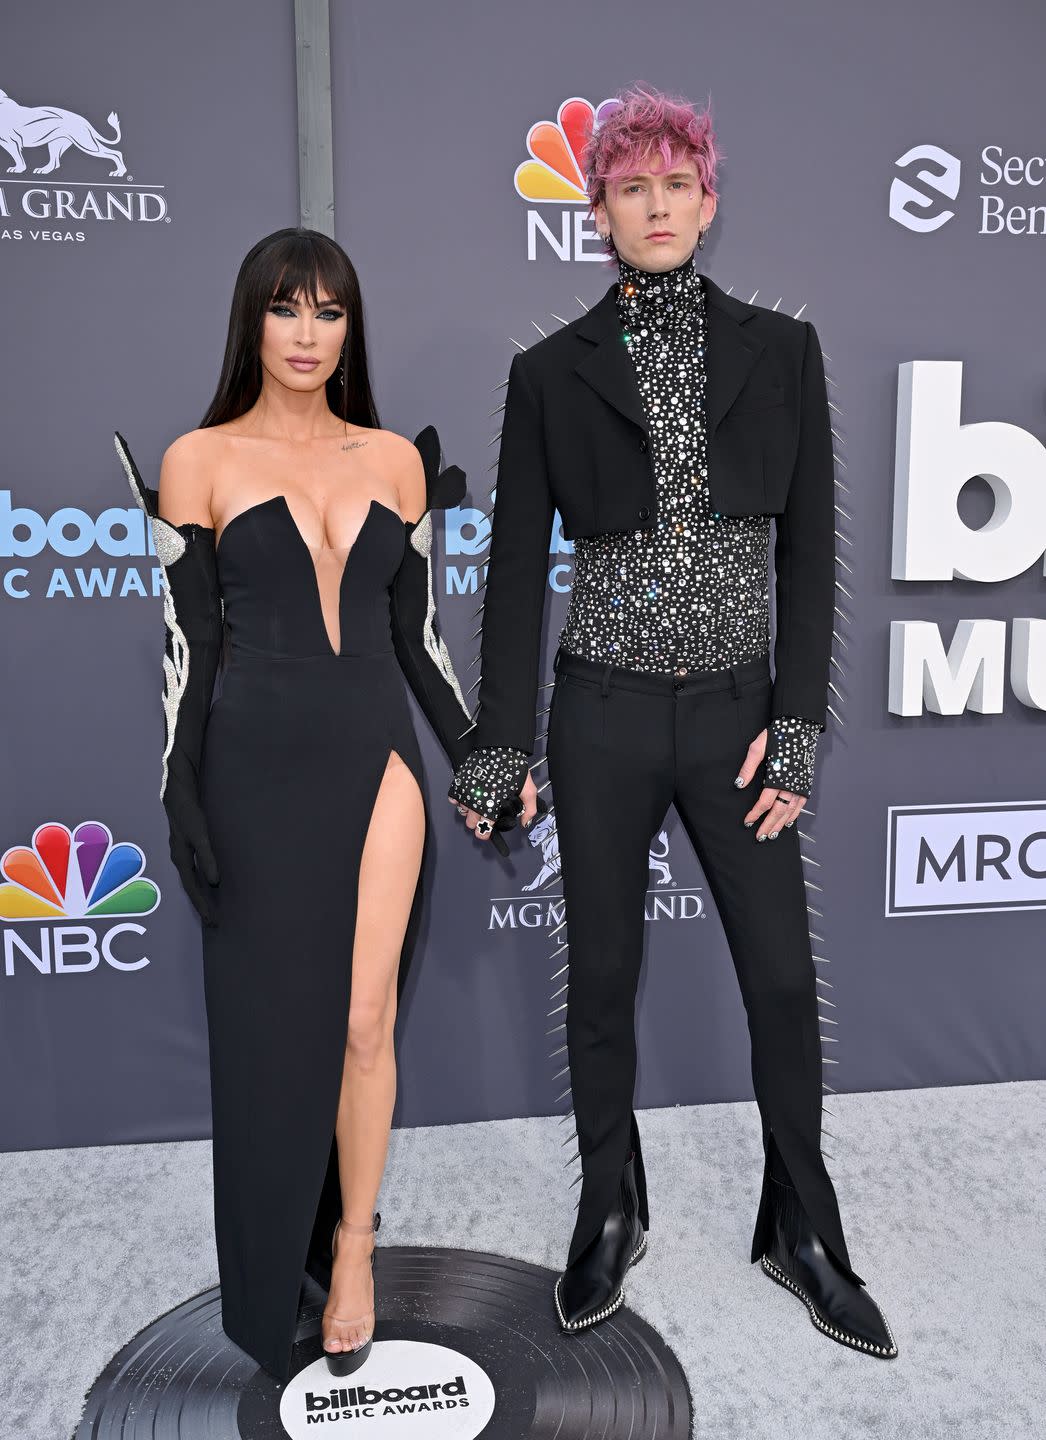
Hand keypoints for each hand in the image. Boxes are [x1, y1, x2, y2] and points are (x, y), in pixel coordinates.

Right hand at [163, 780, 219, 925]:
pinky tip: (206, 883)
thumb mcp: (200, 835)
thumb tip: (214, 882)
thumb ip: (207, 857)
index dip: (202, 905)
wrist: (177, 793)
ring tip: (209, 908)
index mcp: (181, 859)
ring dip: (199, 894)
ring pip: (190, 880)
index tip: (212, 920)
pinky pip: (192, 870)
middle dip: (201, 905)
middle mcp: (179, 858)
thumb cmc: (189, 813)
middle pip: (191, 887)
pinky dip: (199, 880)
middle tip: (213, 921)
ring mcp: (181, 852)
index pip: (193, 888)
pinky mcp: (186, 845)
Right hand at [447, 767, 536, 844]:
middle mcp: (476, 804)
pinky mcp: (459, 784)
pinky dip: (459, 799)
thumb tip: (525, 823)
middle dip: (477, 821)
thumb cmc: (513, 770)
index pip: (482, 831)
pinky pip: (453, 799)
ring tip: (478, 803)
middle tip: (485, 813)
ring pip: (462, 812)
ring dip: (469, 810)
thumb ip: (530, 809)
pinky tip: (468, 795)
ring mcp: (466, 794)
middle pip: (470, 823)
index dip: (485, 833)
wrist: (499, 749)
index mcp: (491, 808)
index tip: (488, 829)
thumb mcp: (528, 790)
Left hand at [734, 727, 806, 839]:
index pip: (765, 803)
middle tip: (760, 837)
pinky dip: (794, 816)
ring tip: (772, 834)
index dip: (755, 814)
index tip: (748, 822)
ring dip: (781, 824)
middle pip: (778, 811)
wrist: (800, 727)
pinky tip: (788, 822)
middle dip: (768, 825)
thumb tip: (739, 784)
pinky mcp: (806, 783)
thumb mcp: (758, 748)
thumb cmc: (778, 735)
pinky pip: (801, 805)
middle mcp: (790, 784)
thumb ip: (748, 768)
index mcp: (777, 777)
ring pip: (790, 811)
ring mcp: (800, 785)